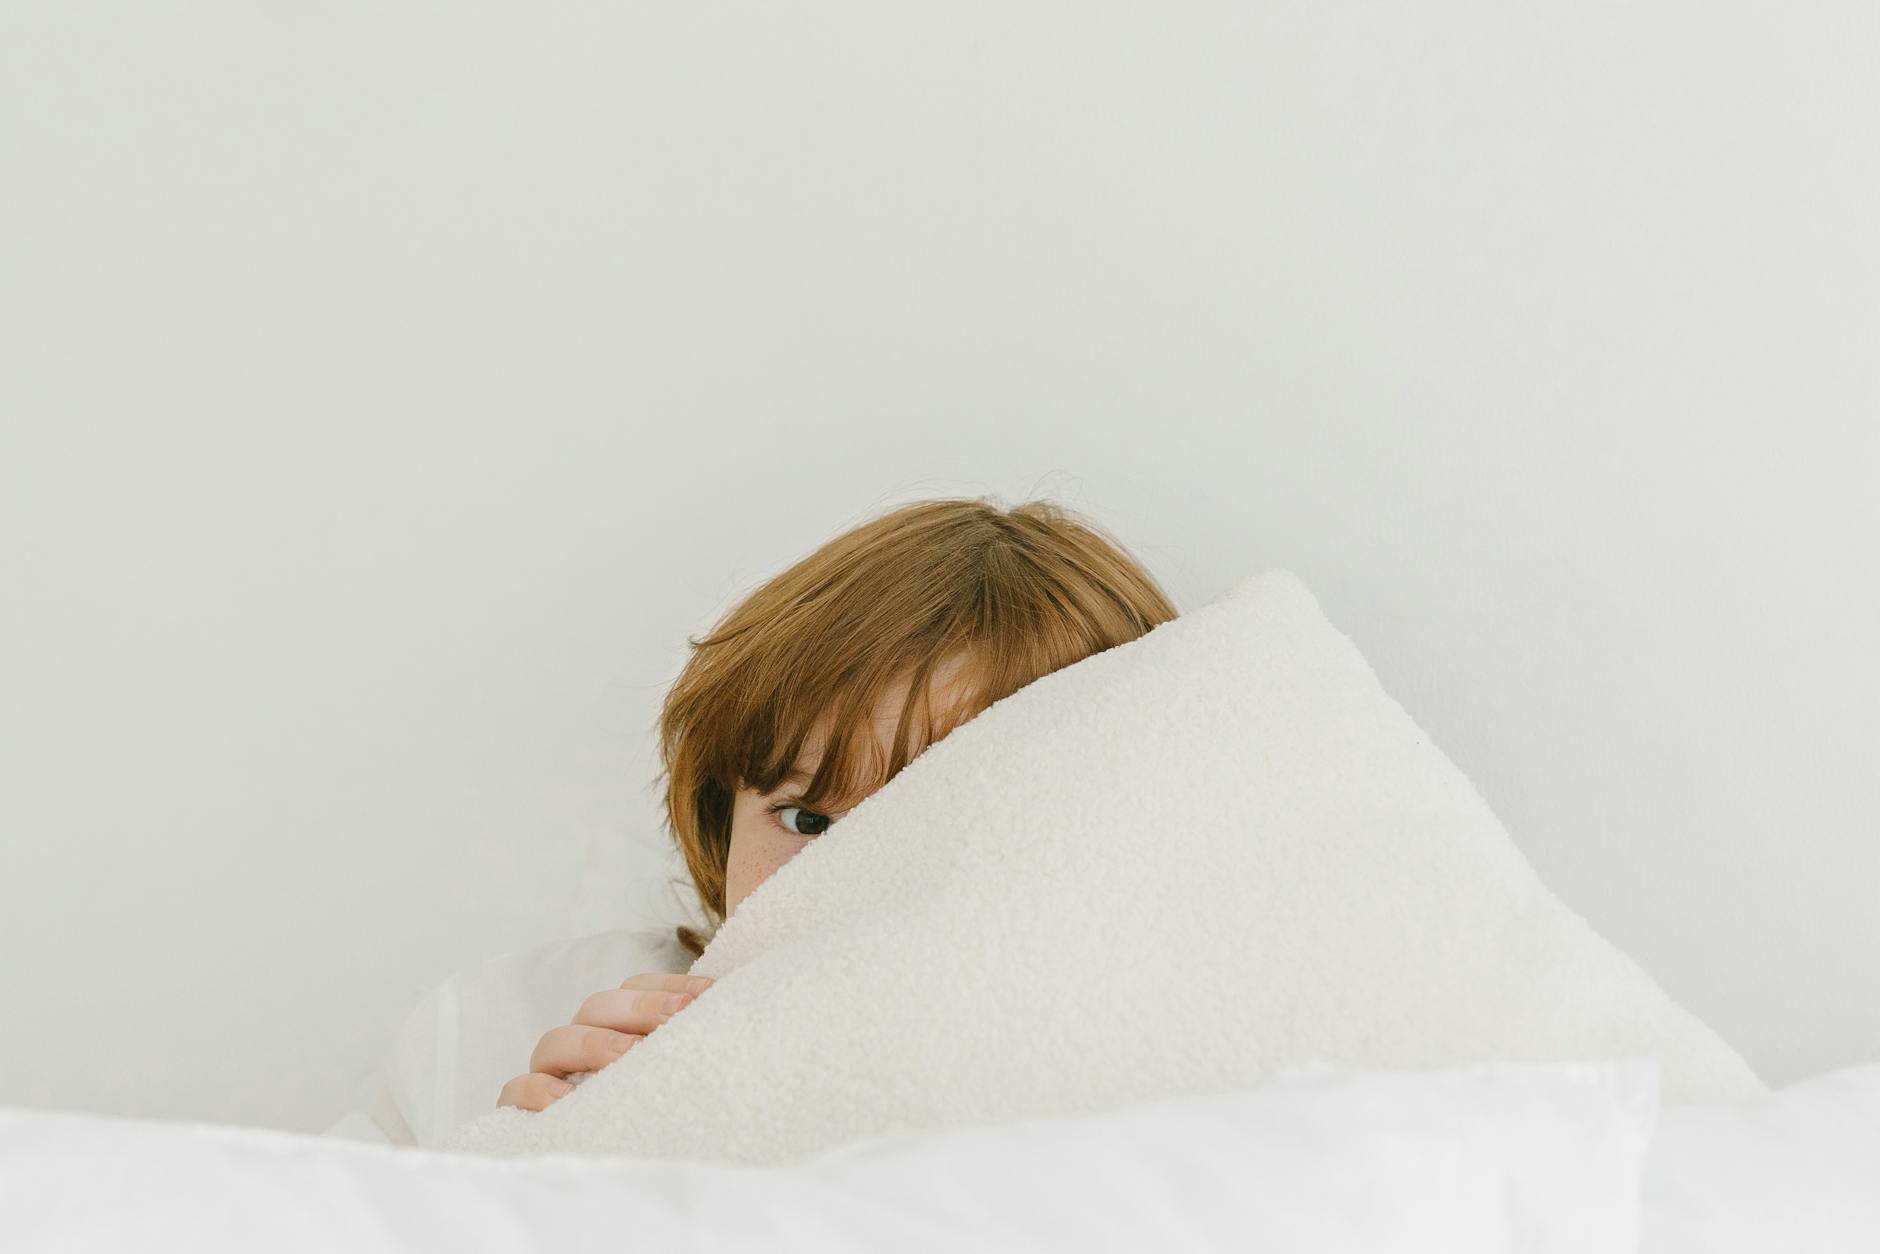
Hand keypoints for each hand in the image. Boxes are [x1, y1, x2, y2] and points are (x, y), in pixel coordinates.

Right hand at [495, 971, 713, 1111]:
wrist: (599, 1180)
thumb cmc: (651, 1117)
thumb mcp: (672, 1078)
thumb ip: (688, 1045)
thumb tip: (730, 1009)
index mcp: (613, 1027)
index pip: (633, 987)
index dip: (667, 985)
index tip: (707, 994)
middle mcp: (578, 1043)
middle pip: (596, 1006)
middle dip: (639, 1008)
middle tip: (677, 1019)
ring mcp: (547, 1074)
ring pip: (555, 1041)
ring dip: (594, 1043)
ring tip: (629, 1058)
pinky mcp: (520, 1110)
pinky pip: (516, 1090)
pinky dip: (539, 1091)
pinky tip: (569, 1101)